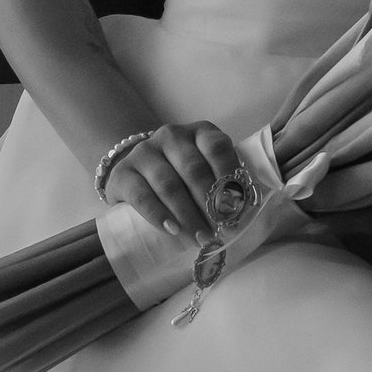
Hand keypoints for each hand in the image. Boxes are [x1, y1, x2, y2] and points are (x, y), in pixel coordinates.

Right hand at [99, 119, 249, 244]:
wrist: (137, 172)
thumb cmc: (183, 177)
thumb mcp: (206, 171)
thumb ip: (225, 186)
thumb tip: (248, 219)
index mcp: (200, 133)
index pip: (217, 148)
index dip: (229, 177)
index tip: (237, 208)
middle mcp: (171, 136)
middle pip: (194, 170)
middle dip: (210, 204)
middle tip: (221, 231)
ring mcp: (144, 152)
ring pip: (169, 184)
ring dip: (188, 215)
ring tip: (200, 239)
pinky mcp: (123, 173)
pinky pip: (141, 195)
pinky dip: (158, 215)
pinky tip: (172, 230)